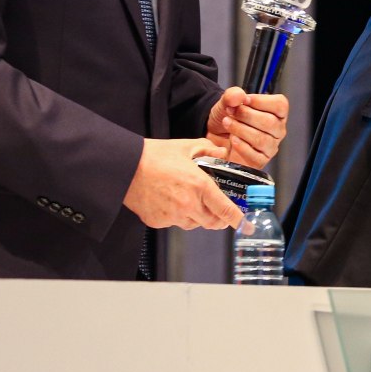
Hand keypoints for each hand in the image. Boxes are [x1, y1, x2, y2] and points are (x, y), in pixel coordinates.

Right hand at [123, 138, 243, 229]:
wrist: (124, 167)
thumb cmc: (154, 156)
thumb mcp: (186, 147)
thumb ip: (209, 149)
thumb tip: (222, 152)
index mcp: (199, 185)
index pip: (225, 209)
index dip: (238, 219)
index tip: (246, 224)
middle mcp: (188, 204)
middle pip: (212, 222)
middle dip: (219, 218)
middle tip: (220, 211)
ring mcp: (172, 215)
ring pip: (194, 224)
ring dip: (198, 217)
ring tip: (190, 201)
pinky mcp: (157, 221)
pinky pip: (175, 223)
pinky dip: (178, 216)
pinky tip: (171, 201)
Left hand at [206, 86, 288, 167]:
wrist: (214, 136)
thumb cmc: (228, 118)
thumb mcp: (227, 102)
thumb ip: (232, 95)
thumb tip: (239, 96)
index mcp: (276, 113)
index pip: (280, 105)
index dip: (262, 101)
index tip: (245, 100)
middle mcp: (277, 130)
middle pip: (271, 122)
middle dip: (247, 115)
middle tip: (232, 112)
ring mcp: (270, 147)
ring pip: (261, 139)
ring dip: (241, 129)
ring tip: (228, 123)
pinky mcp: (260, 161)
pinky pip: (255, 156)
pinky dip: (241, 146)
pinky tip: (233, 139)